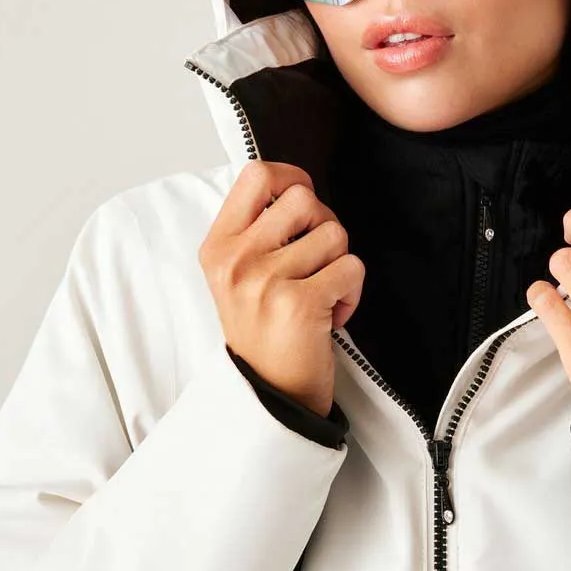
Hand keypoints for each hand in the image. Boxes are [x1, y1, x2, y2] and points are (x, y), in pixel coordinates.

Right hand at [199, 160, 364, 416]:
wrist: (268, 395)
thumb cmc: (263, 329)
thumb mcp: (239, 274)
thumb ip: (260, 229)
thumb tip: (297, 185)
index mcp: (218, 246)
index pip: (255, 175)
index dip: (292, 177)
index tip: (304, 200)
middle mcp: (236, 259)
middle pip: (305, 199)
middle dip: (324, 226)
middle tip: (316, 262)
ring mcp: (265, 281)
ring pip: (335, 233)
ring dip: (340, 263)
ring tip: (320, 294)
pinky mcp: (299, 303)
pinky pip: (352, 267)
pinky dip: (352, 292)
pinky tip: (330, 315)